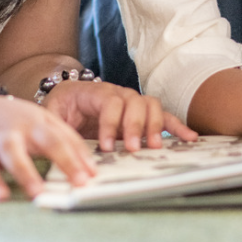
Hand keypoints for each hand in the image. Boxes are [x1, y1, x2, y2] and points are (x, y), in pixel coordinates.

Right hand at [0, 94, 96, 202]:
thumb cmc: (20, 120)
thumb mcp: (48, 122)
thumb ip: (71, 142)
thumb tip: (93, 171)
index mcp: (32, 125)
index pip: (54, 142)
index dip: (69, 161)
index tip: (83, 181)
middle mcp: (8, 135)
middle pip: (16, 152)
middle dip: (26, 172)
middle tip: (39, 193)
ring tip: (1, 197)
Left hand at [45, 79, 197, 152]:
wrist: (68, 97)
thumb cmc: (61, 107)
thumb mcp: (52, 113)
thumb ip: (56, 125)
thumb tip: (60, 146)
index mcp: (95, 92)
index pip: (110, 102)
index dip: (110, 123)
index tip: (104, 146)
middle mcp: (118, 93)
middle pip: (134, 102)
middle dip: (135, 126)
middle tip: (131, 148)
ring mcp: (133, 103)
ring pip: (151, 106)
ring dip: (154, 126)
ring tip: (154, 147)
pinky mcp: (143, 115)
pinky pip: (163, 116)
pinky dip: (177, 126)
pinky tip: (189, 139)